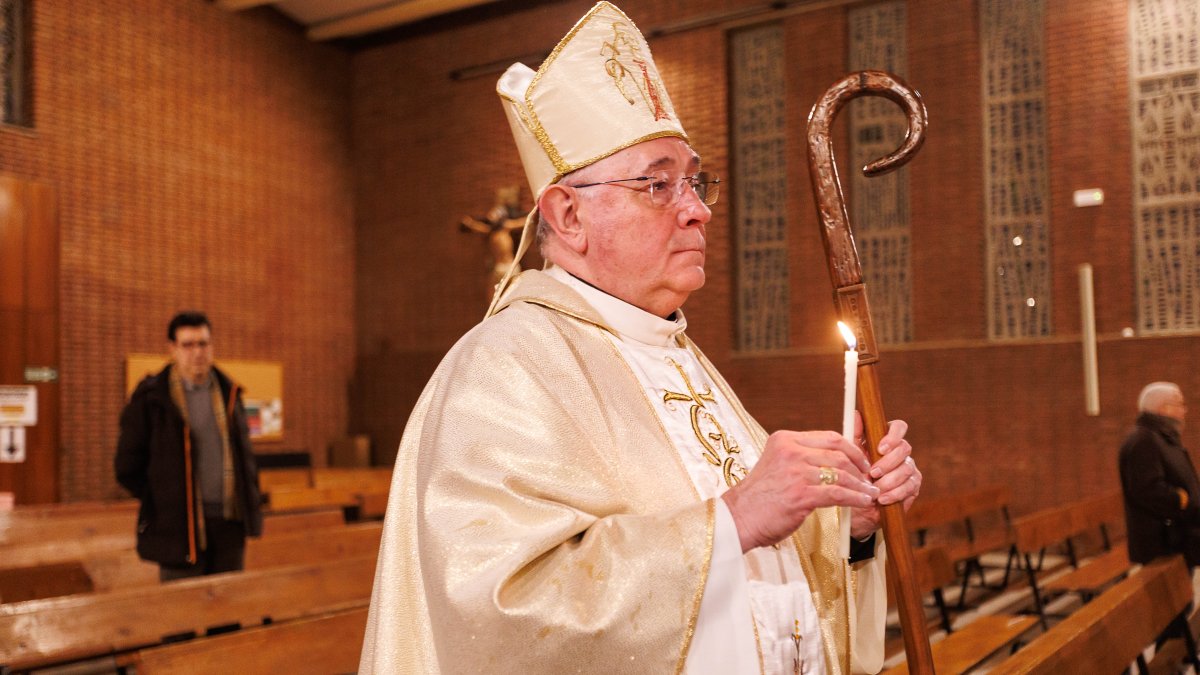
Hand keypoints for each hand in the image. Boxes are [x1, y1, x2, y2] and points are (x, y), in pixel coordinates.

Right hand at [722, 430, 879, 552]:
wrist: (739, 518)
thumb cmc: (759, 497)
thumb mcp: (777, 465)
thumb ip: (801, 458)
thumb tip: (834, 459)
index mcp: (784, 440)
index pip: (828, 437)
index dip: (851, 448)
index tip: (861, 460)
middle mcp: (790, 451)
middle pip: (838, 452)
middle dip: (860, 465)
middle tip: (869, 477)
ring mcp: (796, 472)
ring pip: (841, 473)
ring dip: (861, 484)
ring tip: (870, 492)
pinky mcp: (801, 495)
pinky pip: (838, 494)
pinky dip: (855, 498)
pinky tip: (862, 502)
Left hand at [849, 415, 920, 538]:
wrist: (858, 505)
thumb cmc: (854, 476)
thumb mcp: (851, 456)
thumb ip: (855, 435)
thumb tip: (856, 413)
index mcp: (887, 439)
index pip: (899, 427)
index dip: (893, 435)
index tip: (880, 448)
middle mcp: (901, 452)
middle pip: (904, 448)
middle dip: (888, 462)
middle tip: (873, 473)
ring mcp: (909, 468)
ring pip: (907, 468)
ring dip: (889, 479)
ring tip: (875, 488)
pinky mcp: (913, 486)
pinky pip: (909, 486)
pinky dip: (894, 493)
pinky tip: (882, 498)